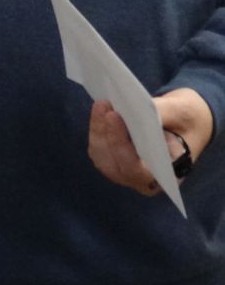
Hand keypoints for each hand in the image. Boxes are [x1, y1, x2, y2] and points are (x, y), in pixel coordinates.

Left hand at [88, 88, 213, 195]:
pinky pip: (99, 147)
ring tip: (102, 103)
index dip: (120, 145)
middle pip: (113, 164)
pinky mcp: (114, 160)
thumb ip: (162, 112)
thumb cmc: (186, 121)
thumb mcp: (183, 113)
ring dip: (98, 128)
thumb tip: (136, 107)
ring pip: (101, 156)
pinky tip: (100, 108)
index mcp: (166, 176)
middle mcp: (142, 181)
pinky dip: (97, 127)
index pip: (136, 170)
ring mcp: (126, 172)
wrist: (183, 125)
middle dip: (106, 133)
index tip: (114, 116)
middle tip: (105, 105)